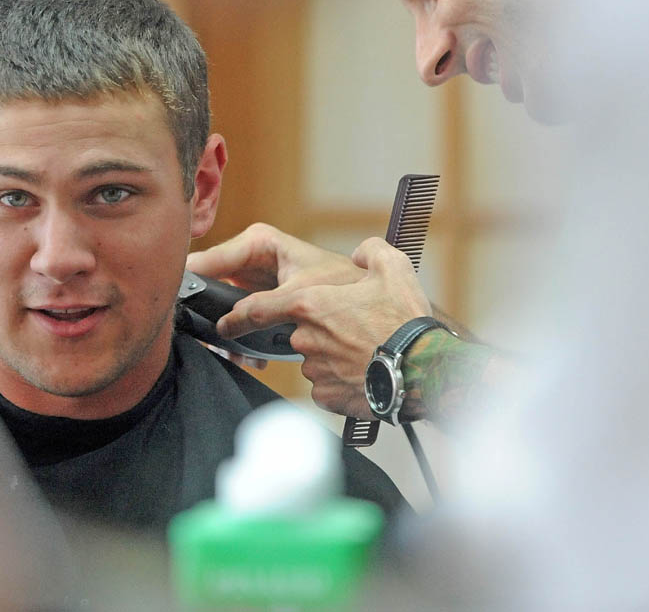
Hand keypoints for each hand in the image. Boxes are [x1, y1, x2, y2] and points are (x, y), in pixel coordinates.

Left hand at [187, 225, 431, 417]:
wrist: (423, 368)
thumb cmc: (404, 320)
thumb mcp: (392, 267)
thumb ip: (371, 252)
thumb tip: (363, 253)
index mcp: (310, 304)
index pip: (256, 310)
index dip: (237, 316)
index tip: (226, 323)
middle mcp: (306, 338)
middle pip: (295, 335)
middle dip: (316, 333)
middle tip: (350, 331)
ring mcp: (316, 370)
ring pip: (313, 360)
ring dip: (330, 355)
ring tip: (365, 351)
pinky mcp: (329, 397)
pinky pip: (326, 386)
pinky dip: (339, 379)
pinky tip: (364, 371)